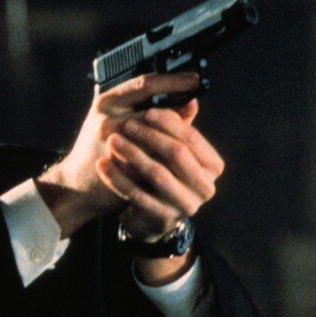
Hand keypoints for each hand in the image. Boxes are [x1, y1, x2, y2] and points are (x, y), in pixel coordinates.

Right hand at [37, 72, 204, 236]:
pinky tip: (178, 164)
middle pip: (155, 112)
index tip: (194, 80)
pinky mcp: (118, 165)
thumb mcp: (119, 120)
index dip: (173, 81)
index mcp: (107, 101)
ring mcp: (110, 143)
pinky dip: (167, 163)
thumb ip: (153, 111)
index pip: (144, 84)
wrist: (75, 184)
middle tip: (198, 122)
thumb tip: (191, 102)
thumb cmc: (99, 149)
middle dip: (178, 119)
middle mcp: (107, 118)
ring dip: (176, 143)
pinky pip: (152, 161)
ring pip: (157, 138)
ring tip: (190, 147)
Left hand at [97, 100, 223, 240]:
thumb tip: (191, 98)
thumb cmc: (161, 174)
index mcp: (212, 166)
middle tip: (125, 124)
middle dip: (150, 136)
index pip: (192, 138)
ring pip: (157, 173)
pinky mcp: (163, 218)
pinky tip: (103, 164)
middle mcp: (205, 187)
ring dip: (132, 154)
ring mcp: (186, 205)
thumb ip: (180, 127)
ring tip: (112, 141)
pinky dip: (117, 177)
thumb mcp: (171, 152)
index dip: (170, 123)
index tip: (148, 111)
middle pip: (177, 154)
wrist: (146, 215)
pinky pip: (136, 194)